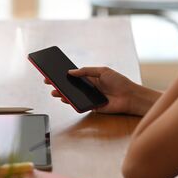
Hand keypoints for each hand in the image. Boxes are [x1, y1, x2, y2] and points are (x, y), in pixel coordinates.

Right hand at [44, 67, 160, 114]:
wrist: (130, 97)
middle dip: (58, 83)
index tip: (51, 71)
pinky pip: (77, 104)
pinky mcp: (90, 106)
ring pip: (71, 95)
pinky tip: (64, 98)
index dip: (62, 73)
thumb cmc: (119, 82)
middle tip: (47, 80)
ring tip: (54, 90)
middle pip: (69, 85)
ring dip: (61, 93)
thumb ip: (86, 71)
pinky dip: (70, 101)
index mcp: (90, 77)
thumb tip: (71, 72)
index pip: (72, 75)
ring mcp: (87, 97)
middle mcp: (87, 87)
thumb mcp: (102, 71)